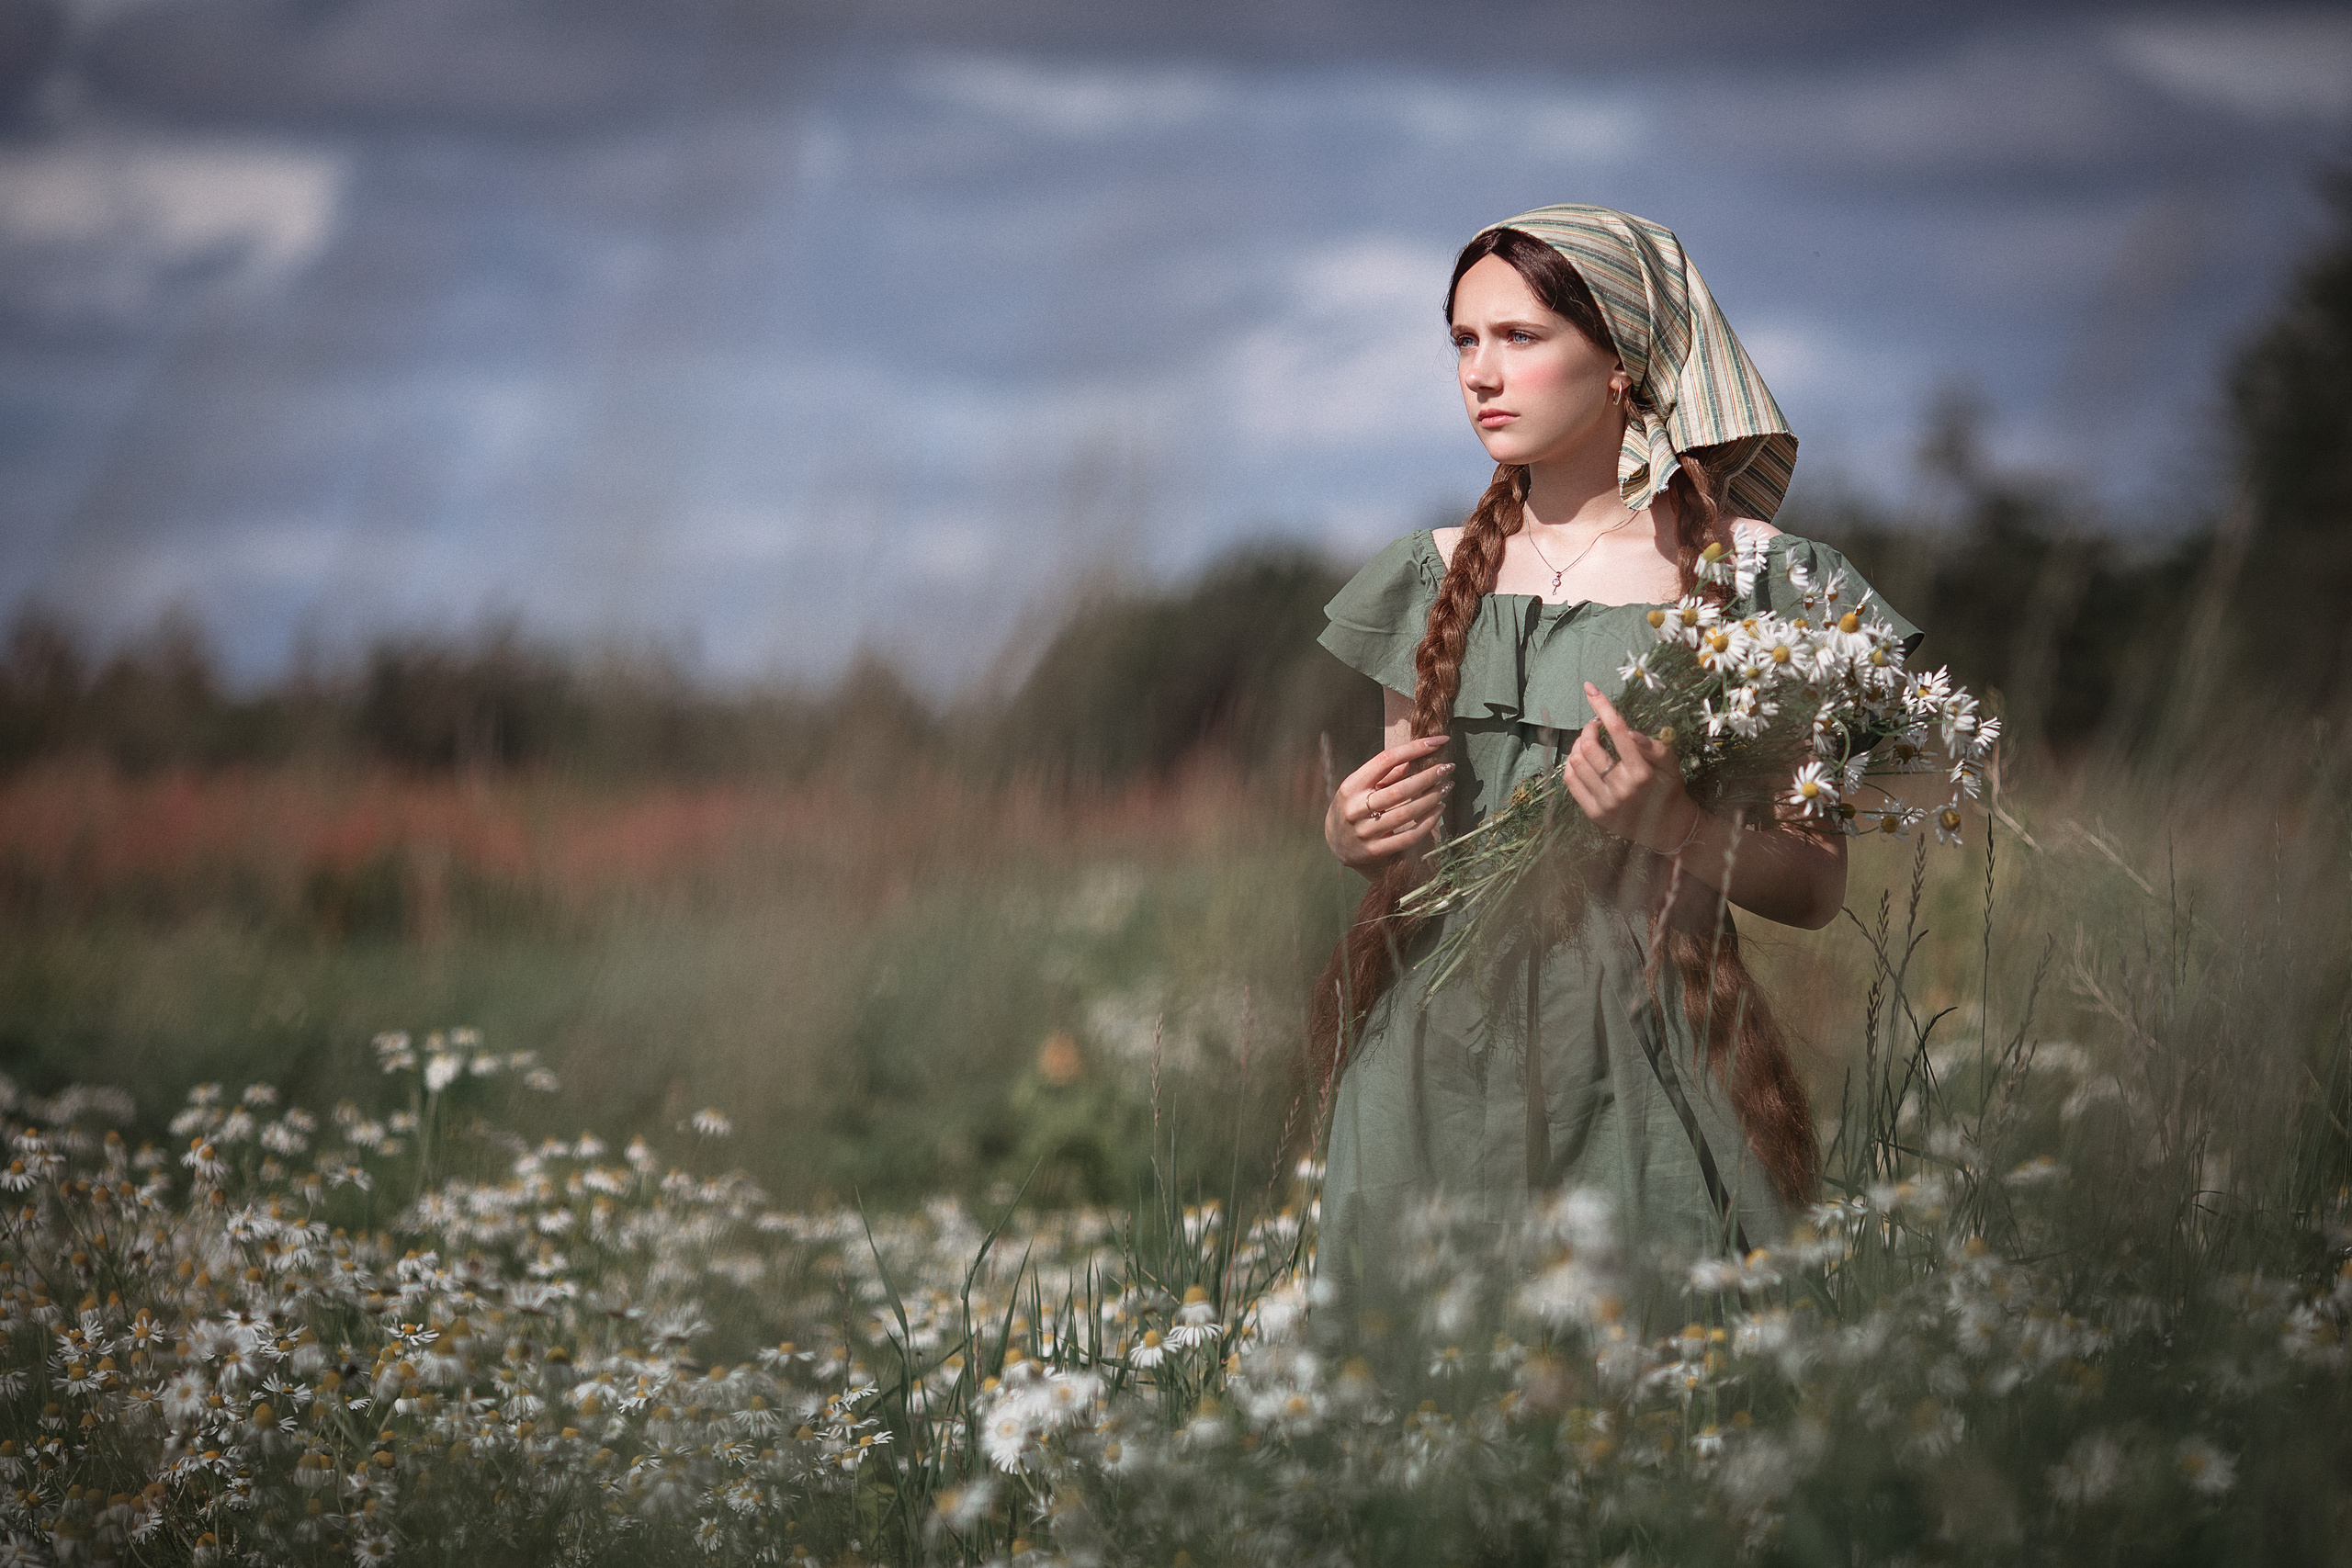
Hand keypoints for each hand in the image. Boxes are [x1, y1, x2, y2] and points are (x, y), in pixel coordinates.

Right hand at [1326, 734, 1454, 869]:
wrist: (1335, 843)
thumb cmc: (1354, 806)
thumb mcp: (1360, 786)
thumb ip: (1386, 773)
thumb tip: (1415, 756)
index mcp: (1351, 786)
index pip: (1386, 760)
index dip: (1414, 748)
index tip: (1438, 741)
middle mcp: (1355, 808)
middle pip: (1400, 789)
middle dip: (1429, 776)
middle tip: (1448, 767)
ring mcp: (1365, 832)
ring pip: (1407, 813)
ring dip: (1432, 798)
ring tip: (1447, 787)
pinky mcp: (1375, 850)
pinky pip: (1408, 836)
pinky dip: (1427, 822)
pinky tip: (1439, 809)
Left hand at [1562, 682, 1699, 853]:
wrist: (1668, 828)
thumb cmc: (1669, 789)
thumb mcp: (1671, 764)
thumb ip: (1652, 745)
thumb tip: (1626, 731)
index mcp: (1642, 772)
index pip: (1617, 730)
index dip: (1602, 706)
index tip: (1590, 689)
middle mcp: (1622, 788)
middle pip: (1589, 747)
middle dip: (1588, 729)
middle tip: (1595, 727)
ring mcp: (1606, 802)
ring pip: (1575, 763)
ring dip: (1578, 746)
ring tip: (1590, 743)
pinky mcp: (1595, 813)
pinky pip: (1570, 782)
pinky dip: (1572, 765)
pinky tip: (1583, 761)